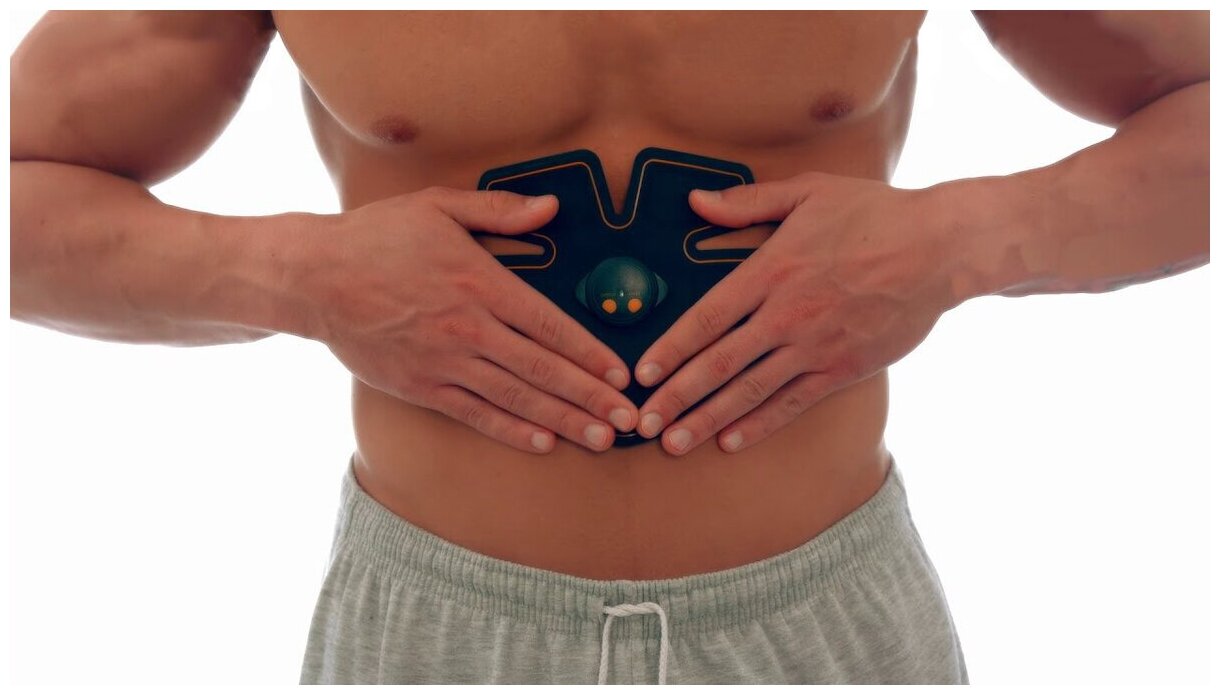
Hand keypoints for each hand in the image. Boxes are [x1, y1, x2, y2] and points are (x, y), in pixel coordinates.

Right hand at [303, 186, 638, 453]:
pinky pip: (475, 414)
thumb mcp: (438, 206)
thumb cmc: (377, 237)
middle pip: (543, 370)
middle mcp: (469, 328)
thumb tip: (551, 207)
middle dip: (592, 397)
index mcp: (481, 283)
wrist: (314, 278)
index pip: (550, 325)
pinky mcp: (422, 386)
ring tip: (602, 439)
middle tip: (631, 420)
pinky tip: (543, 442)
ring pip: (517, 399)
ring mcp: (445, 362)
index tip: (622, 374)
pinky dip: (511, 430)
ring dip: (564, 421)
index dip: (591, 353)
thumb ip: (499, 210)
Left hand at [632, 172, 960, 454]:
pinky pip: (793, 403)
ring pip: (749, 391)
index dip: (671, 348)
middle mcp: (787, 315)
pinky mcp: (843, 369)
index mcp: (771, 271)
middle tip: (642, 422)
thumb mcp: (809, 190)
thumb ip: (749, 201)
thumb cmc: (874, 214)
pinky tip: (731, 442)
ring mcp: (815, 347)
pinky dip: (760, 424)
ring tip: (673, 443)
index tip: (641, 374)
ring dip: (707, 420)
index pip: (706, 318)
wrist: (941, 248)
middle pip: (718, 363)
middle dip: (676, 397)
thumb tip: (696, 201)